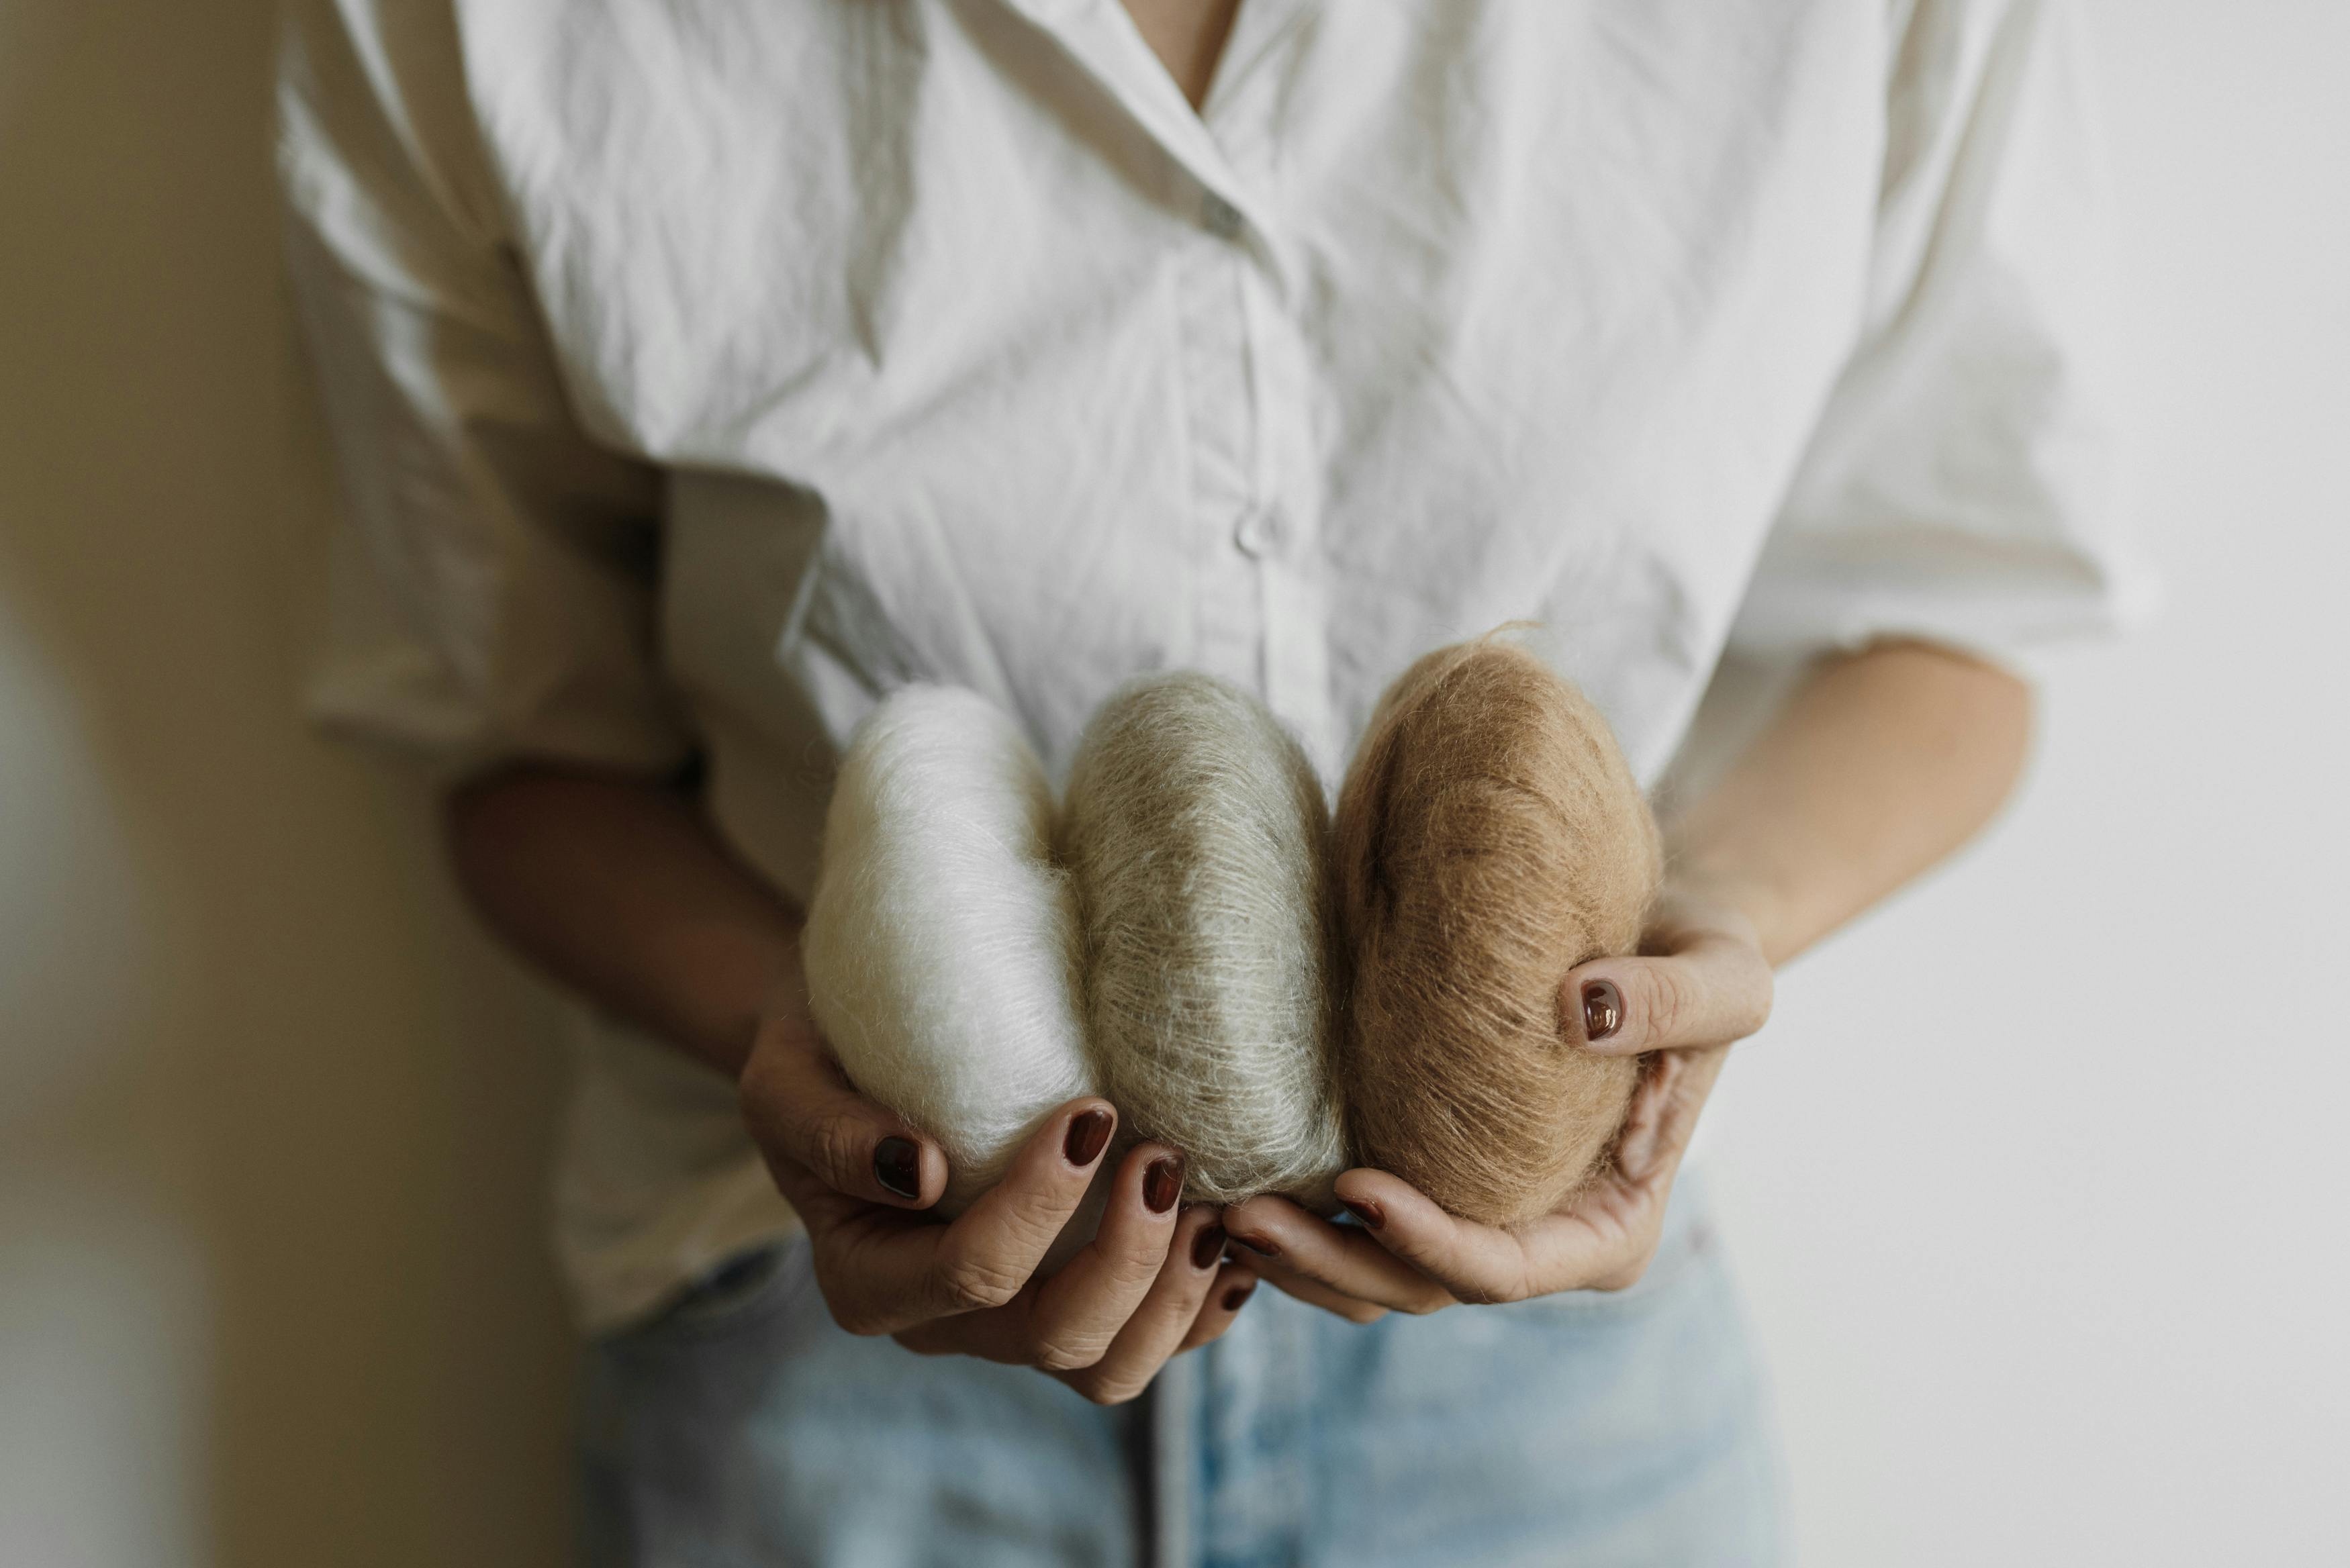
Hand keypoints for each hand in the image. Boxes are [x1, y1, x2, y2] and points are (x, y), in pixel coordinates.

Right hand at [737, 1008, 1255, 1403]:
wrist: (852, 1047)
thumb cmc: (815, 1055)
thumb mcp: (787, 1079)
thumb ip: (831, 1131)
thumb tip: (921, 1172)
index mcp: (870, 1282)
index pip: (970, 1275)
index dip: (1039, 1206)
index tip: (1089, 1111)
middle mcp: (945, 1323)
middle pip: (1056, 1339)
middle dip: (1127, 1258)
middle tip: (1165, 1156)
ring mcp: (1012, 1322)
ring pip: (1111, 1367)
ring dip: (1176, 1296)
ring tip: (1214, 1205)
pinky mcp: (1068, 1297)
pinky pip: (1147, 1340)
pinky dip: (1202, 1307)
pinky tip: (1237, 1243)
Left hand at [1219, 886, 1772, 1319]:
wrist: (1653, 927)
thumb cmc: (1701, 953)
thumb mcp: (1726, 973)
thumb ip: (1674, 1002)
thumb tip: (1581, 1010)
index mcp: (1606, 1229)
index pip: (1504, 1268)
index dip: (1428, 1241)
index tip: (1357, 1187)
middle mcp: (1536, 1241)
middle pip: (1419, 1286)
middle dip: (1330, 1263)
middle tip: (1239, 1215)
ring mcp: (1477, 1215)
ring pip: (1374, 1271)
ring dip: (1296, 1255)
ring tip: (1212, 1209)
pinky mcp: (1431, 1173)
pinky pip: (1354, 1221)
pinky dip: (1299, 1212)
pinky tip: (1229, 1175)